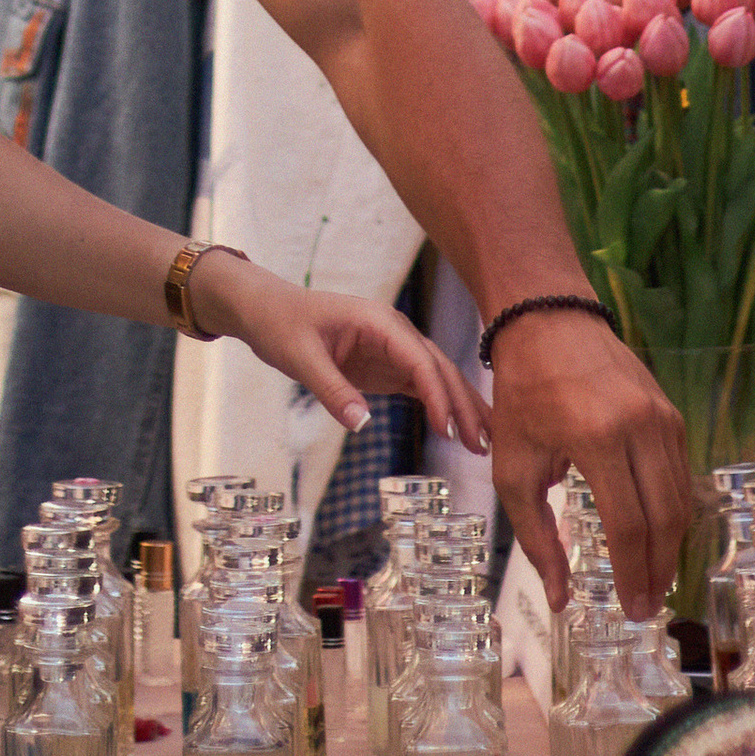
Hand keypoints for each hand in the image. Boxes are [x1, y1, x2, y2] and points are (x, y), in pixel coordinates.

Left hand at [194, 256, 492, 452]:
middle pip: (438, 367)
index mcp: (379, 321)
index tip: (449, 428)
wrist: (268, 311)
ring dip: (461, 407)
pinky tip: (459, 430)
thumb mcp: (301, 358)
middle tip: (484, 444)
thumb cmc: (283, 325)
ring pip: (437, 378)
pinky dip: (442, 407)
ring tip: (486, 442)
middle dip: (463, 404)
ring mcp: (394, 349)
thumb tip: (362, 424)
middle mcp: (394, 332)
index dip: (436, 392)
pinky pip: (422, 386)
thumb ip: (332, 390)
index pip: (419, 357)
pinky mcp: (387, 366)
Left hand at [487, 309, 690, 613]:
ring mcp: (662, 415)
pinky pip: (680, 473)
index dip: (631, 574)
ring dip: (671, 546)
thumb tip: (560, 599)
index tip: (630, 611)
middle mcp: (640, 426)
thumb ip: (536, 536)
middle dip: (658, 570)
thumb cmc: (523, 394)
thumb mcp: (513, 467)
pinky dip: (673, 511)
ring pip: (680, 498)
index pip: (627, 525)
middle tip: (647, 606)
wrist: (548, 320)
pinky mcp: (671, 410)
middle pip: (664, 518)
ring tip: (654, 579)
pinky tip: (659, 536)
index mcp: (597, 438)